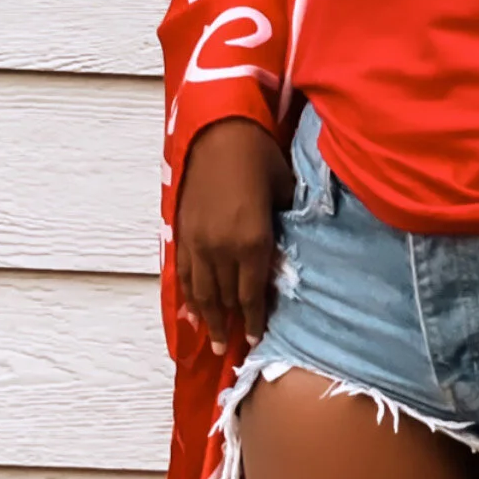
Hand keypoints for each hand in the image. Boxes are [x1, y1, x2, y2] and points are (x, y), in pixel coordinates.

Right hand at [175, 118, 293, 354]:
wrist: (219, 131)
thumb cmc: (259, 156)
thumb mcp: (286, 189)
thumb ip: (289, 223)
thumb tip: (296, 245)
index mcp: (252, 241)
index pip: (253, 295)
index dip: (254, 320)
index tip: (255, 340)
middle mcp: (222, 249)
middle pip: (226, 298)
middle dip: (232, 324)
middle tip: (234, 348)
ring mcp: (198, 242)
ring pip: (201, 292)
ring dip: (208, 319)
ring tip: (213, 342)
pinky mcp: (182, 232)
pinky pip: (184, 273)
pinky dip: (188, 295)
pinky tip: (192, 310)